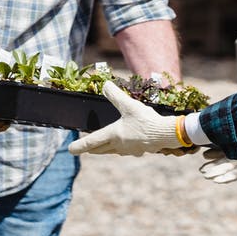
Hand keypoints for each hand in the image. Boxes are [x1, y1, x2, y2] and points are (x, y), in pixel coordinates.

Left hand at [68, 81, 182, 155]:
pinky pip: (125, 150)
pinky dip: (121, 147)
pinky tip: (127, 143)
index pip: (91, 142)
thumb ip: (115, 95)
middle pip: (100, 149)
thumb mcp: (129, 105)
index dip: (79, 145)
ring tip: (103, 145)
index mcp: (113, 135)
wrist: (166, 134)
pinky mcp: (139, 151)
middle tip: (84, 147)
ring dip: (105, 148)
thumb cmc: (146, 120)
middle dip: (91, 148)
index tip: (70, 150)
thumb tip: (104, 84)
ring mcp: (129, 150)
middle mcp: (118, 145)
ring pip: (112, 151)